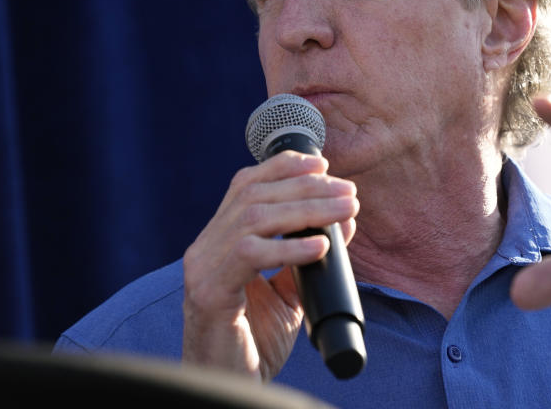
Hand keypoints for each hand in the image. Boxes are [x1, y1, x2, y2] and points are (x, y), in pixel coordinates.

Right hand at [182, 151, 358, 379]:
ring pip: (254, 218)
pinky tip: (320, 246)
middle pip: (254, 196)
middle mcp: (205, 248)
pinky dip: (288, 248)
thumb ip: (308, 255)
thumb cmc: (256, 342)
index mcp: (219, 241)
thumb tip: (345, 221)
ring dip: (306, 209)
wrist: (231, 385)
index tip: (323, 164)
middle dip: (306, 187)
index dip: (284, 168)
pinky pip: (249, 256)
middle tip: (348, 191)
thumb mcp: (288, 291)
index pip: (245, 185)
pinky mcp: (208, 293)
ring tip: (345, 210)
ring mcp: (202, 268)